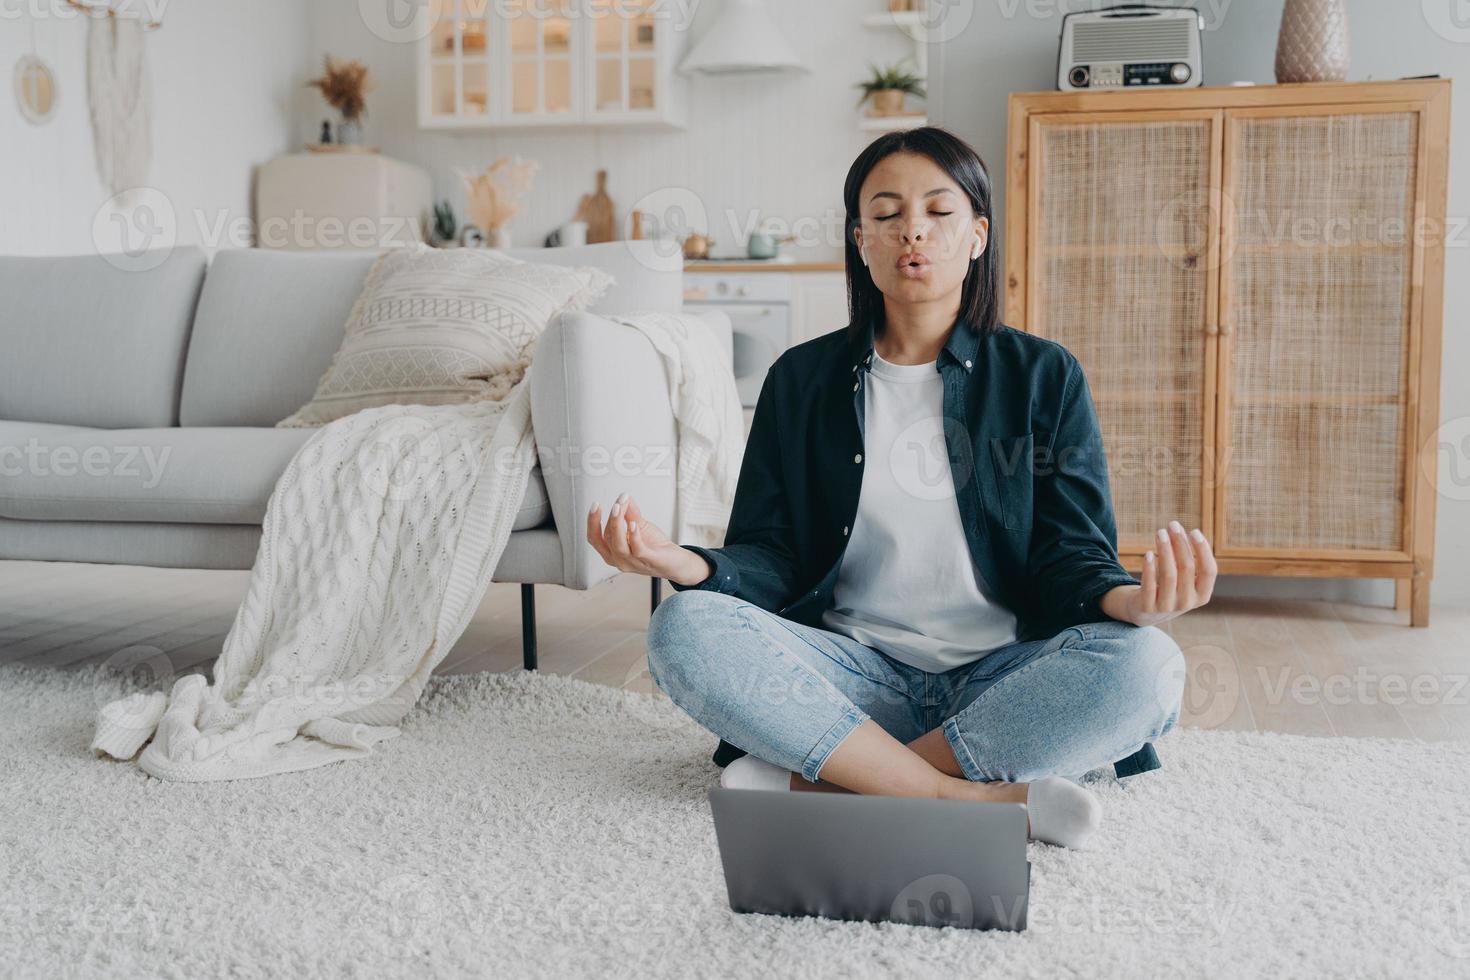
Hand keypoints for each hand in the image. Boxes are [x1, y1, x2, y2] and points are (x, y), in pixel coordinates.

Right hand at [585, 492, 712, 586]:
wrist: (675, 562)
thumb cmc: (655, 547)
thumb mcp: (640, 526)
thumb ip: (630, 513)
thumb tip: (623, 498)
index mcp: (613, 552)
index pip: (595, 538)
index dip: (592, 522)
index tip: (595, 505)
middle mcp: (619, 560)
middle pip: (607, 538)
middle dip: (611, 517)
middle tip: (618, 501)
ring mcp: (632, 563)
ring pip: (618, 545)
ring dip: (617, 524)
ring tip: (619, 508)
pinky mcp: (647, 561)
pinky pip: (637, 550)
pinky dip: (634, 535)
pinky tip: (634, 524)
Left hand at [1100, 520, 1217, 626]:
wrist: (1146, 612)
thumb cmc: (1169, 588)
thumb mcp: (1184, 579)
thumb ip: (1186, 559)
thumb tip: (1180, 531)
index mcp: (1202, 596)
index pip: (1210, 571)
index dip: (1203, 550)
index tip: (1194, 531)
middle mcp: (1187, 603)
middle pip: (1187, 568)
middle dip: (1180, 543)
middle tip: (1173, 525)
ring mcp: (1167, 607)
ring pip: (1168, 575)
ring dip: (1165, 550)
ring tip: (1160, 532)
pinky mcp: (1147, 608)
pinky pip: (1149, 585)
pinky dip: (1149, 568)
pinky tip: (1148, 553)